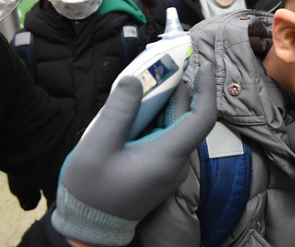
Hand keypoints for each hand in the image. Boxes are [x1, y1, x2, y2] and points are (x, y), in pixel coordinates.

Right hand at [52, 62, 216, 245]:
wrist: (88, 228)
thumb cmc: (90, 191)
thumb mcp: (97, 147)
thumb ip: (118, 111)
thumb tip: (135, 79)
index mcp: (167, 156)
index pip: (202, 118)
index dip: (206, 89)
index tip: (202, 66)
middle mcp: (175, 162)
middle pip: (184, 116)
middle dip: (172, 88)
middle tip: (152, 65)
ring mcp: (168, 167)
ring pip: (173, 124)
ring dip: (159, 102)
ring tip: (137, 84)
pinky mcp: (159, 169)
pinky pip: (163, 136)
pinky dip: (153, 118)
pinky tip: (132, 110)